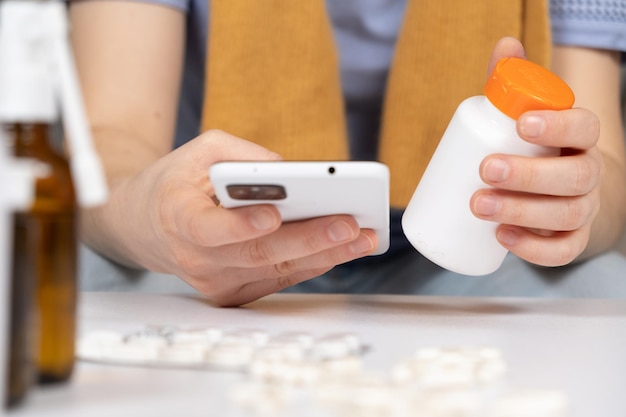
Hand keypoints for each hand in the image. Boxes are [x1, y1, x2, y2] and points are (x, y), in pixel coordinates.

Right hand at [104, 130, 376, 305]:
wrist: (148, 226)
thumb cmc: (178, 182)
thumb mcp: (201, 150)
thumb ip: (243, 156)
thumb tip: (294, 174)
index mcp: (179, 216)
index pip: (208, 228)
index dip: (240, 225)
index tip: (273, 216)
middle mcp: (195, 257)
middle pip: (258, 253)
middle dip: (309, 239)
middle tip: (350, 225)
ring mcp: (215, 281)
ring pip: (277, 271)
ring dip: (325, 255)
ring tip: (363, 237)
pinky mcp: (233, 292)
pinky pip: (279, 279)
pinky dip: (313, 263)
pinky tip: (343, 249)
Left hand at [470, 37, 600, 265]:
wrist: (562, 191)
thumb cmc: (537, 147)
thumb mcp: (526, 114)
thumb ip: (514, 81)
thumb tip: (505, 44)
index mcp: (580, 139)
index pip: (584, 128)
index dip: (558, 126)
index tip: (521, 124)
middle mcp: (588, 174)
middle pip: (574, 177)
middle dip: (528, 175)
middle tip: (486, 170)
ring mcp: (583, 210)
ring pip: (566, 215)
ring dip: (522, 211)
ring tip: (479, 205)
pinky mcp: (571, 239)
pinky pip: (564, 252)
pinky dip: (535, 249)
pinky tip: (502, 239)